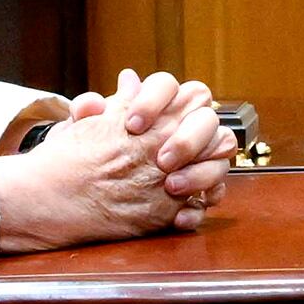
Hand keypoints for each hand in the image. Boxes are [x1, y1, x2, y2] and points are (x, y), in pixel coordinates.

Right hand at [0, 72, 231, 249]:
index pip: (197, 96)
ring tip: (183, 180)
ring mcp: (166, 183)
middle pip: (214, 131)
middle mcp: (163, 148)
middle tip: (183, 152)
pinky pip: (199, 209)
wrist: (47, 199)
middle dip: (204, 140)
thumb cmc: (65, 158)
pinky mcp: (162, 216)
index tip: (176, 119)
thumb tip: (131, 80)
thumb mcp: (94, 120)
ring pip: (215, 171)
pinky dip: (194, 209)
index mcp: (151, 120)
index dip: (191, 107)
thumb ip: (122, 100)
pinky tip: (180, 206)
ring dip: (206, 175)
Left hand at [74, 68, 231, 213]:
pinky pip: (215, 194)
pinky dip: (200, 207)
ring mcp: (196, 157)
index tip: (132, 125)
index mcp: (156, 104)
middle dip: (188, 138)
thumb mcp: (81, 132)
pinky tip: (178, 218)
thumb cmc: (88, 152)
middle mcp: (183, 126)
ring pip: (222, 152)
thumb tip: (94, 103)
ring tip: (171, 187)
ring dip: (201, 172)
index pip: (167, 86)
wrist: (84, 190)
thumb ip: (85, 114)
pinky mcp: (198, 189)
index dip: (154, 101)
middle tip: (162, 160)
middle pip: (207, 117)